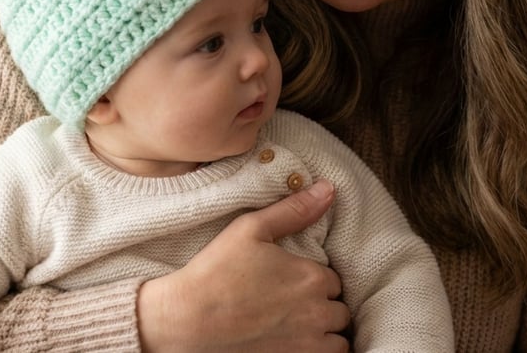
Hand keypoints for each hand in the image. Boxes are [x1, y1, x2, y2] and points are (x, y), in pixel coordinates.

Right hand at [137, 179, 349, 351]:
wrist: (186, 320)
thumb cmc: (217, 271)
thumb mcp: (252, 228)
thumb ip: (294, 210)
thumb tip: (329, 189)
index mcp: (311, 278)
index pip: (334, 279)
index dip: (316, 278)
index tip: (296, 279)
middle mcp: (316, 314)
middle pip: (339, 310)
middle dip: (324, 305)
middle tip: (297, 301)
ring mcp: (306, 346)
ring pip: (338, 341)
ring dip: (327, 332)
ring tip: (303, 324)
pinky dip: (317, 352)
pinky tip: (296, 342)